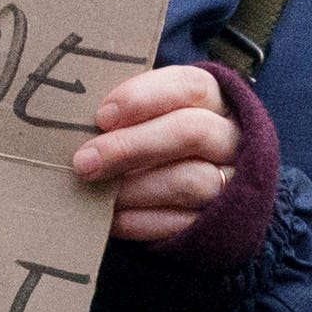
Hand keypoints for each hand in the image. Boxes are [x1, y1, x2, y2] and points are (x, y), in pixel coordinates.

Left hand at [78, 63, 244, 245]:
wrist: (204, 199)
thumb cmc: (165, 146)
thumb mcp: (157, 118)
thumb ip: (129, 115)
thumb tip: (77, 123)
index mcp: (218, 102)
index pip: (190, 86)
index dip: (144, 97)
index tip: (102, 115)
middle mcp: (233, 139)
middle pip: (191, 131)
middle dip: (131, 145)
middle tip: (84, 161)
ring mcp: (234, 183)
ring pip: (189, 181)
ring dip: (133, 188)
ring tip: (96, 193)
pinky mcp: (223, 224)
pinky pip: (181, 224)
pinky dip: (140, 221)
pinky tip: (112, 218)